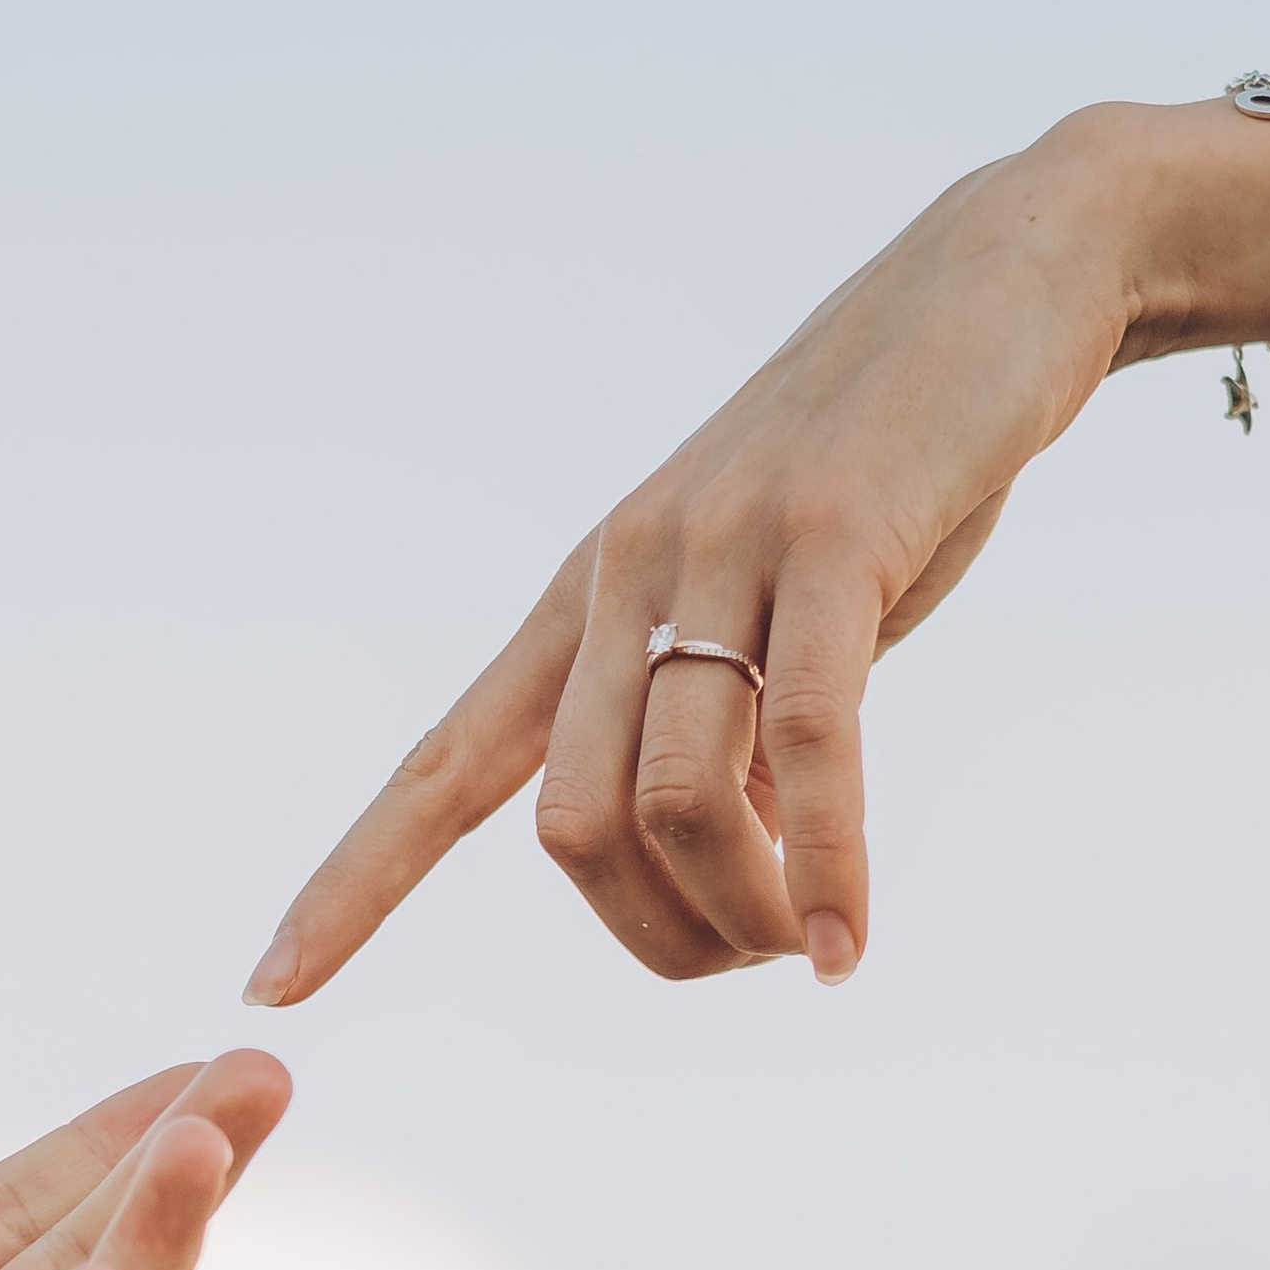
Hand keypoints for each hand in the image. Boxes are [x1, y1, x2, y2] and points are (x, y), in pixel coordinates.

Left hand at [242, 105, 1269, 999]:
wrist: (1000, 282)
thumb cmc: (889, 466)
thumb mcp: (771, 600)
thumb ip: (726, 720)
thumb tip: (726, 856)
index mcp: (588, 600)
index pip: (440, 765)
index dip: (353, 881)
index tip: (270, 986)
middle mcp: (627, 575)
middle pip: (569, 826)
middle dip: (651, 935)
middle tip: (746, 964)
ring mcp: (724, 551)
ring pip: (673, 800)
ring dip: (738, 917)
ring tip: (806, 951)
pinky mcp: (833, 540)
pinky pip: (804, 745)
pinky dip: (823, 869)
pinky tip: (842, 945)